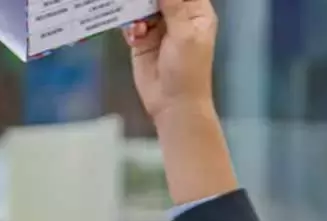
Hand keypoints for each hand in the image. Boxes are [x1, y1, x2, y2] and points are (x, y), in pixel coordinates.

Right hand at [123, 0, 217, 121]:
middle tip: (140, 3)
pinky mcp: (142, 38)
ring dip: (136, 8)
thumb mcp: (184, 34)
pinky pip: (131, 21)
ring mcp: (159, 27)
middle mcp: (178, 16)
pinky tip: (135, 35)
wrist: (173, 104)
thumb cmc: (187, 70)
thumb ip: (172, 5)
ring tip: (139, 23)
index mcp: (197, 12)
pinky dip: (130, 25)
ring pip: (142, 4)